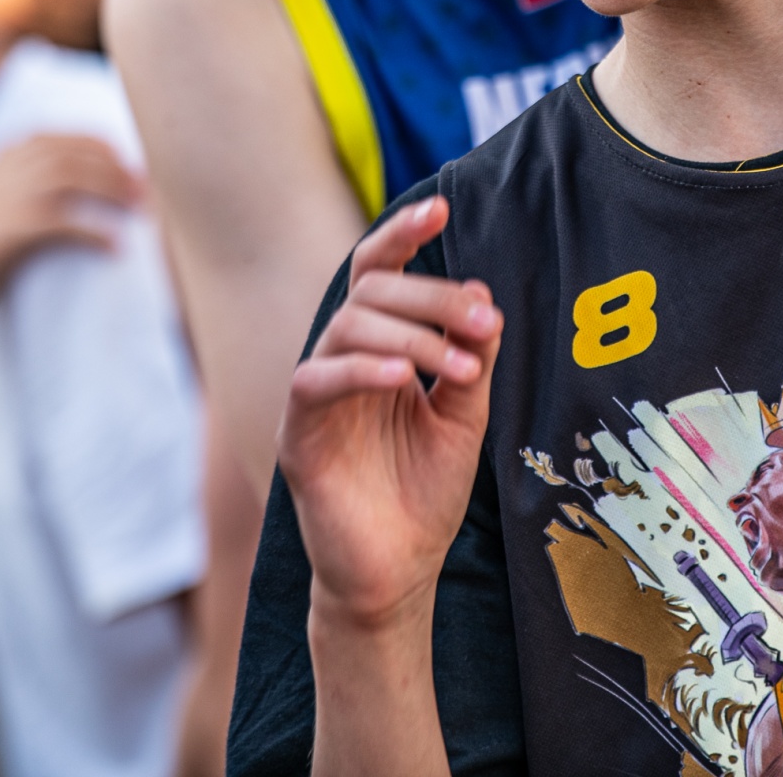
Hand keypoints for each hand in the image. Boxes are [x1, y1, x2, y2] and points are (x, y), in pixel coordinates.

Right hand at [0, 134, 139, 328]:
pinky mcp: (2, 232)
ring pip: (69, 177)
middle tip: (145, 189)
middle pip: (68, 153)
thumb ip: (15, 199)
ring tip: (140, 211)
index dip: (95, 145)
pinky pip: (62, 224)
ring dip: (111, 190)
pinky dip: (94, 233)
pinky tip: (114, 247)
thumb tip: (72, 202)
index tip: (126, 161)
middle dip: (113, 167)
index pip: (52, 137)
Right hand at [278, 197, 501, 628]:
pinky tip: (404, 379)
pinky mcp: (298, 433)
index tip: (442, 209)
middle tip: (484, 321)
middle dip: (433, 297)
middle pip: (371, 292)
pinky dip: (362, 370)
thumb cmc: (425, 494)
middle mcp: (341, 360)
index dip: (403, 235)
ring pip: (348, 325)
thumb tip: (483, 298)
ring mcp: (315, 394)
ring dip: (414, 337)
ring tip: (462, 368)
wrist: (398, 572)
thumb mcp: (464, 418)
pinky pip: (316, 380)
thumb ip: (470, 359)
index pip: (379, 274)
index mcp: (378, 349)